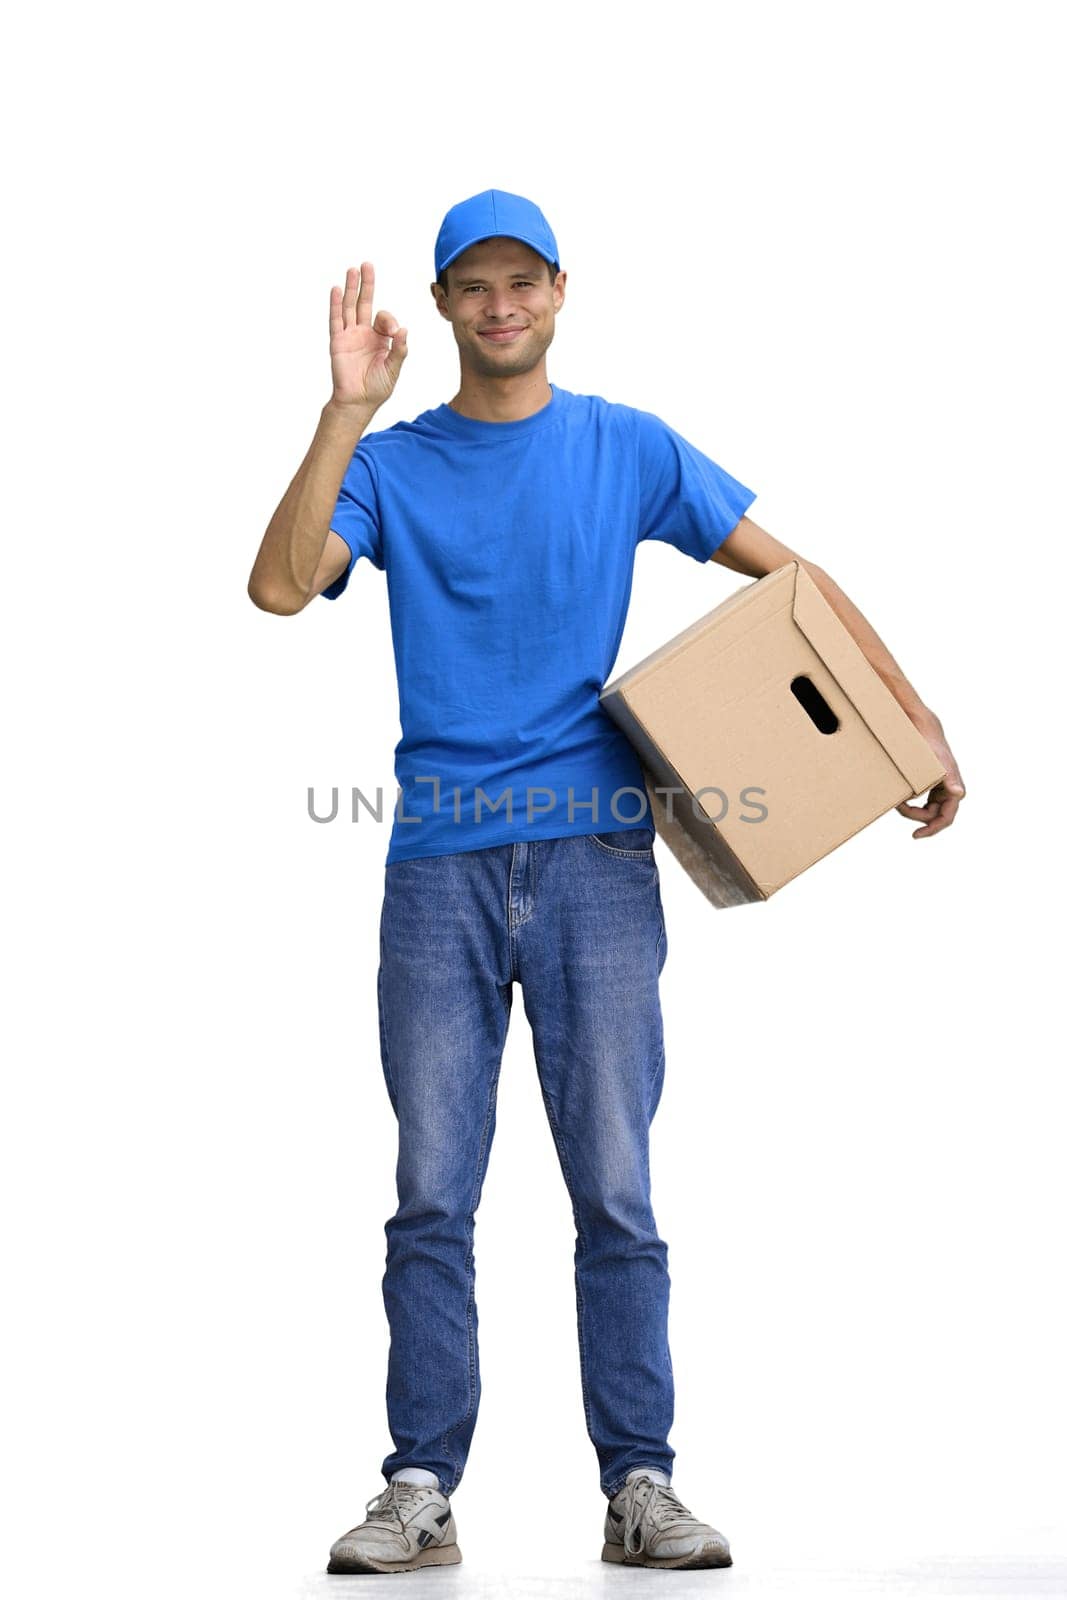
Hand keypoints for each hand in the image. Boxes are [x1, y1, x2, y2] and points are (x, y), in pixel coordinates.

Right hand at [328, 262, 407, 410]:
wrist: (358, 402)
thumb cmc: (376, 388)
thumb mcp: (393, 368)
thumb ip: (399, 350)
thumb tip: (404, 330)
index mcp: (379, 339)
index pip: (384, 318)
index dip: (388, 320)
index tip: (392, 332)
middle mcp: (364, 333)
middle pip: (365, 303)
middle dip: (367, 284)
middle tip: (367, 265)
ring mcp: (349, 335)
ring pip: (350, 307)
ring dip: (352, 288)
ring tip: (352, 270)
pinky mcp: (338, 341)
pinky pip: (336, 320)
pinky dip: (336, 305)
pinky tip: (337, 290)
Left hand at [896, 708, 964, 837]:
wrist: (924, 730)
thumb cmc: (932, 747)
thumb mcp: (940, 764)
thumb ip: (950, 780)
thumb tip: (958, 794)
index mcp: (954, 790)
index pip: (945, 819)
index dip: (932, 829)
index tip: (915, 835)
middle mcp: (950, 792)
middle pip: (933, 816)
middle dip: (915, 816)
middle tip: (900, 807)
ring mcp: (941, 790)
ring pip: (927, 810)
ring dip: (913, 810)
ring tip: (899, 802)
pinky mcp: (933, 786)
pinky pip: (923, 802)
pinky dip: (912, 803)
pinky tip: (901, 799)